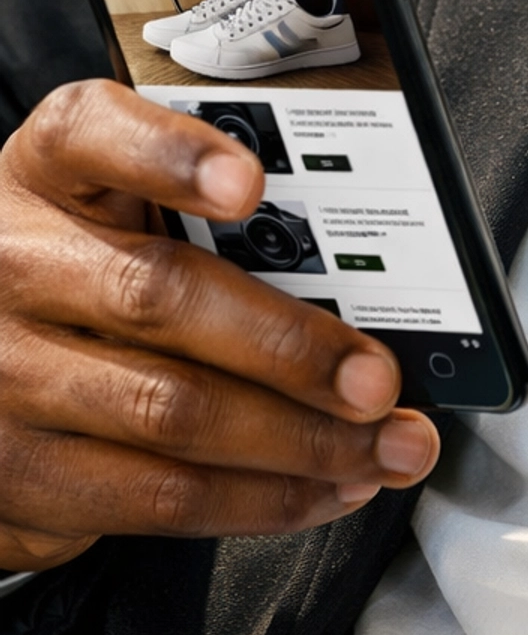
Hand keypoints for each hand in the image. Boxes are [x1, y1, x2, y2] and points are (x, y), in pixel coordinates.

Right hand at [0, 79, 440, 574]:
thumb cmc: (82, 257)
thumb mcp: (115, 197)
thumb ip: (205, 205)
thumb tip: (349, 260)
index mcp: (47, 169)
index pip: (91, 135)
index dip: (170, 157)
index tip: (249, 182)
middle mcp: (16, 264)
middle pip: (158, 298)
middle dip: (288, 346)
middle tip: (375, 378)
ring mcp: (9, 374)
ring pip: (170, 413)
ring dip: (299, 442)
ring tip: (382, 446)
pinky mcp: (22, 473)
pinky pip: (156, 496)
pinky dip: (259, 499)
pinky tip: (324, 488)